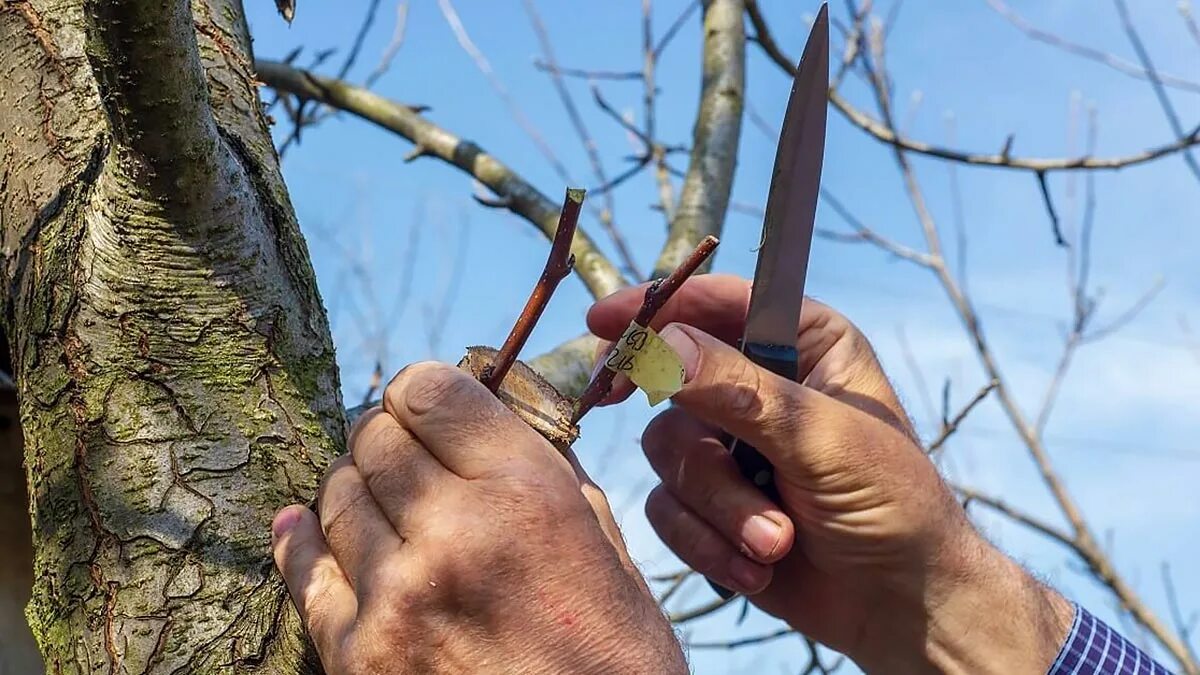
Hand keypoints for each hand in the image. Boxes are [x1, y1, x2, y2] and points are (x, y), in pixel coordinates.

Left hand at [271, 363, 686, 673]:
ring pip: (335, 494)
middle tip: (406, 455)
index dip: (425, 391)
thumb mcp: (610, 553)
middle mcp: (454, 532)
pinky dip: (302, 542)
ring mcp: (397, 596)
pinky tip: (303, 528)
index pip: (430, 391)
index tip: (430, 407)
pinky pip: (303, 572)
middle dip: (389, 437)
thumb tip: (505, 420)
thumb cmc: (613, 663)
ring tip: (380, 502)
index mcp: (525, 495)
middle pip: (373, 436)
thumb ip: (554, 477)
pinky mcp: (359, 655)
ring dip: (355, 488)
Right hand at [589, 274, 1072, 672]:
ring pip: (668, 453)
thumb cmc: (893, 506)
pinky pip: (668, 508)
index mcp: (803, 343)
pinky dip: (708, 543)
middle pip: (672, 381)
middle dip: (704, 451)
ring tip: (776, 541)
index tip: (604, 322)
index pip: (717, 302)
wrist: (900, 606)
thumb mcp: (822, 438)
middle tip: (690, 454)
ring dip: (722, 508)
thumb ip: (738, 391)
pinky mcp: (711, 504)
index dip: (657, 306)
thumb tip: (659, 347)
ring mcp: (731, 446)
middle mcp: (758, 384)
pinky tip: (757, 567)